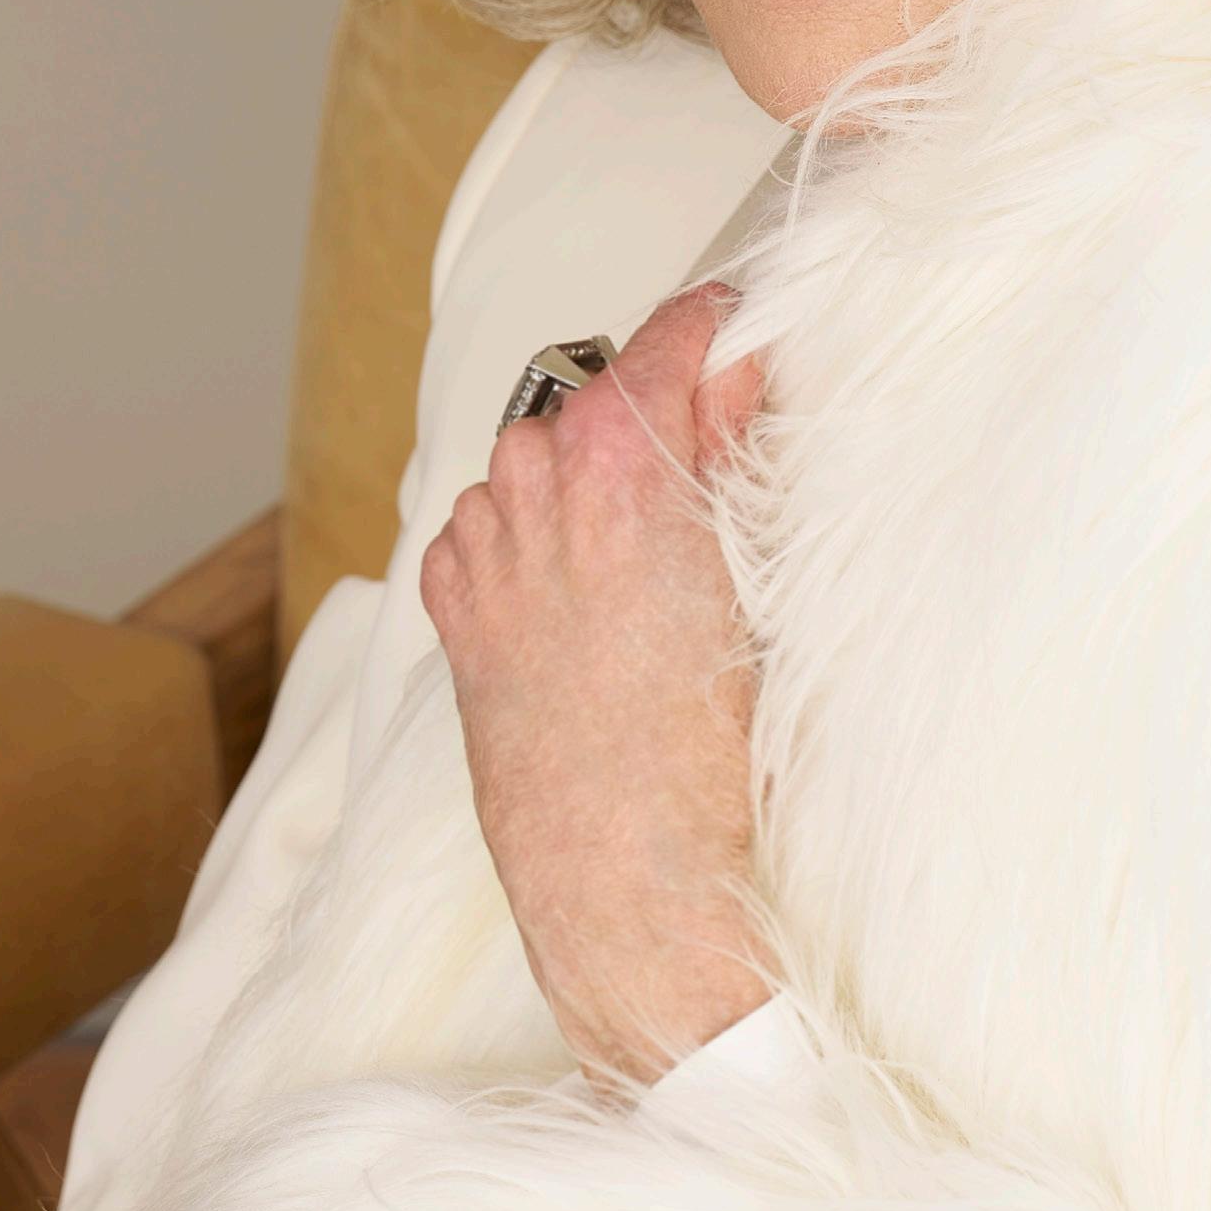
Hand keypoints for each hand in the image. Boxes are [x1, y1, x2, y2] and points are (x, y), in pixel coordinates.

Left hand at [418, 282, 771, 1094]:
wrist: (635, 883)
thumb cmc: (713, 746)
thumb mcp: (756, 574)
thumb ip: (736, 442)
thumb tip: (740, 357)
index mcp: (618, 457)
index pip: (675, 331)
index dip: (727, 327)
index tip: (753, 338)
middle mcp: (533, 484)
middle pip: (603, 390)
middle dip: (658, 414)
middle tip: (720, 472)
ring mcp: (482, 544)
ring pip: (539, 456)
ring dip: (588, 477)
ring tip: (651, 552)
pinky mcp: (454, 605)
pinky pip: (492, 524)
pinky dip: (534, 534)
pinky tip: (588, 595)